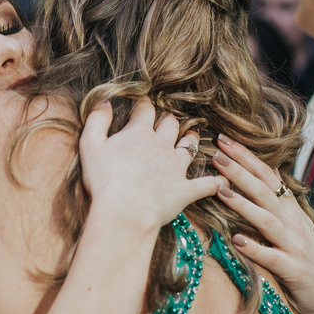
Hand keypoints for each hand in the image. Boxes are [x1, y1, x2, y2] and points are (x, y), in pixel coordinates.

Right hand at [79, 98, 226, 232]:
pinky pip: (207, 184)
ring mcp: (176, 167)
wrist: (125, 211)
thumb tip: (105, 102)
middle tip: (166, 122)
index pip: (145, 110)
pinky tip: (223, 180)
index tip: (142, 104)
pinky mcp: (185, 190)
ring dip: (191, 140)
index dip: (143, 105)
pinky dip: (216, 181)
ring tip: (192, 138)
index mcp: (139, 133)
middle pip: (170, 124)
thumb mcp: (90, 145)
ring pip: (189, 146)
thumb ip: (97, 120)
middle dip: (168, 120)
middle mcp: (162, 145)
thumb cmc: (103, 180)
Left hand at [211, 133, 313, 313]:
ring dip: (243, 204)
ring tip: (220, 190)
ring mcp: (294, 246)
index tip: (224, 139)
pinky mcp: (293, 270)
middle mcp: (293, 223)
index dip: (247, 158)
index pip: (268, 177)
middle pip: (265, 191)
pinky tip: (236, 241)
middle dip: (240, 172)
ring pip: (267, 220)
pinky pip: (272, 258)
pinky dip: (255, 248)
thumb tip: (255, 178)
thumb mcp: (292, 227)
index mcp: (291, 211)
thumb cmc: (303, 260)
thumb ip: (275, 204)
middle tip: (216, 154)